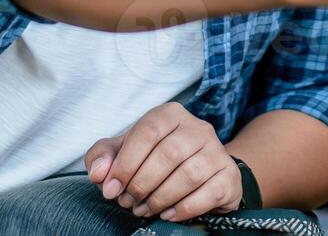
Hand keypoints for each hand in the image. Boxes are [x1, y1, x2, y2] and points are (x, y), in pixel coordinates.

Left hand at [85, 102, 242, 222]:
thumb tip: (99, 173)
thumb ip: (103, 156)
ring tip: (144, 209)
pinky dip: (183, 208)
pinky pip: (208, 193)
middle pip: (169, 154)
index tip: (111, 188)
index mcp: (170, 115)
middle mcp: (198, 128)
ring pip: (189, 174)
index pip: (148, 132)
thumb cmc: (156, 160)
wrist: (201, 174)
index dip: (125, 163)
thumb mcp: (125, 152)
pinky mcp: (228, 176)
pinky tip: (167, 214)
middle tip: (128, 202)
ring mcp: (217, 151)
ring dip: (160, 198)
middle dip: (142, 183)